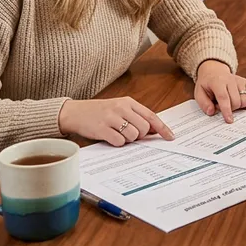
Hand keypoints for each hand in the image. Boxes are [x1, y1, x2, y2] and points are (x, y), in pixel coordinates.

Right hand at [57, 97, 173, 146]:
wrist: (75, 112)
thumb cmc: (100, 112)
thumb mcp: (119, 109)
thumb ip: (136, 117)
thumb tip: (155, 130)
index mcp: (128, 102)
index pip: (151, 116)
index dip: (163, 128)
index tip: (170, 137)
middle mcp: (121, 108)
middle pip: (144, 129)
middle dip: (140, 136)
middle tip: (129, 134)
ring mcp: (111, 118)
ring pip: (133, 136)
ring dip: (128, 140)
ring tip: (117, 134)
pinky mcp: (102, 129)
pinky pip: (119, 142)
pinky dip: (117, 143)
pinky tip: (110, 137)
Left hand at [194, 59, 245, 123]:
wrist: (214, 71)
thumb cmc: (207, 83)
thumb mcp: (199, 93)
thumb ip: (204, 103)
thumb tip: (211, 112)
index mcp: (217, 81)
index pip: (224, 97)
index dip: (227, 110)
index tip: (229, 120)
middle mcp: (230, 80)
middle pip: (236, 101)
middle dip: (230, 109)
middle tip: (220, 106)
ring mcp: (239, 80)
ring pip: (244, 100)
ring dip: (237, 106)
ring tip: (228, 102)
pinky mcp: (245, 82)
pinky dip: (245, 102)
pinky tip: (236, 100)